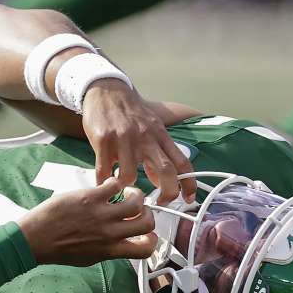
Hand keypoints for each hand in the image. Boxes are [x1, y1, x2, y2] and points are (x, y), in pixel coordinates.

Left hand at [17, 177, 157, 265]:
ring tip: (127, 193)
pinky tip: (108, 186)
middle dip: (147, 214)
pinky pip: (115, 185)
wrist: (35, 239)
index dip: (151, 240)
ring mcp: (102, 214)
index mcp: (111, 250)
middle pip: (147, 222)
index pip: (145, 249)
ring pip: (137, 201)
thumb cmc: (60, 250)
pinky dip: (116, 183)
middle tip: (137, 209)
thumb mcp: (90, 258)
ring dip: (136, 195)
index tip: (146, 234)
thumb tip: (123, 242)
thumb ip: (110, 249)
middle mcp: (110, 233)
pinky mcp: (91, 197)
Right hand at [81, 80, 196, 204]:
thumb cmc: (130, 112)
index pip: (182, 162)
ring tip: (122, 186)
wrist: (106, 89)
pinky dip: (104, 182)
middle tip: (158, 204)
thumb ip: (157, 154)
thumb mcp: (150, 128)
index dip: (189, 183)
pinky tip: (104, 183)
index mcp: (160, 135)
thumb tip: (160, 181)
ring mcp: (124, 139)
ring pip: (130, 176)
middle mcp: (146, 137)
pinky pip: (104, 170)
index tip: (188, 199)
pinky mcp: (103, 140)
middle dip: (166, 193)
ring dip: (126, 187)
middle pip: (165, 171)